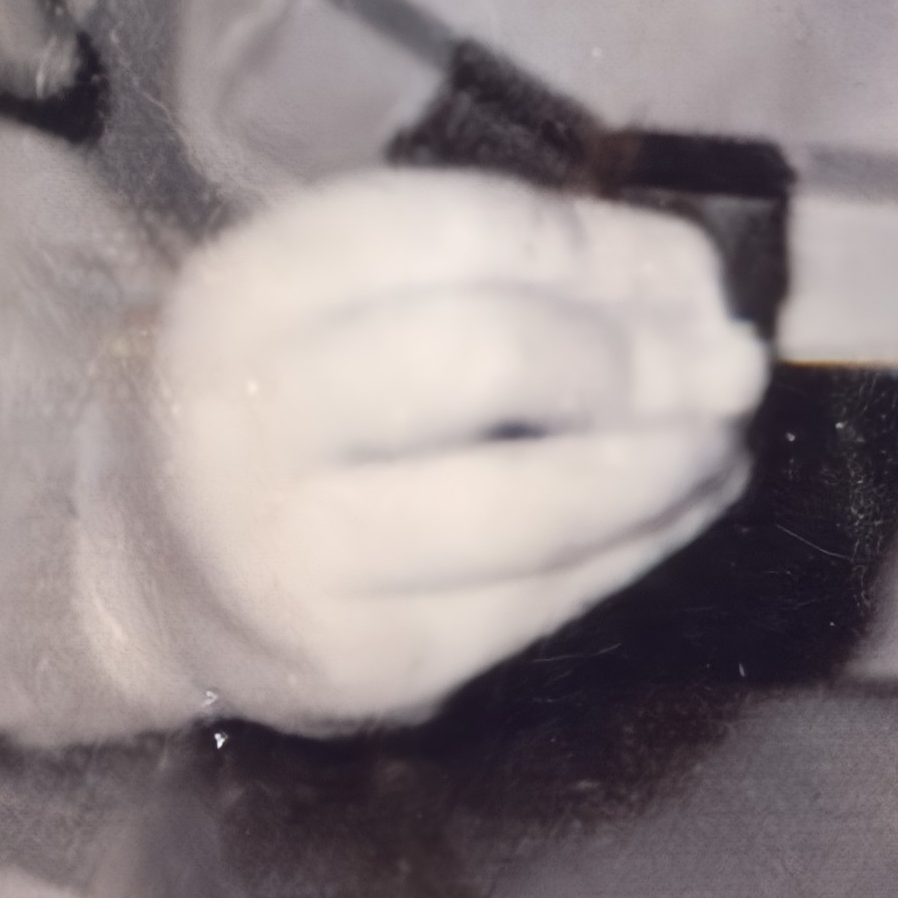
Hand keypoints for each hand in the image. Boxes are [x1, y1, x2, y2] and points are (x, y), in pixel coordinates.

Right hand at [76, 167, 767, 731]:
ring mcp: (297, 555)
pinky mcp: (358, 663)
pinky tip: (683, 507)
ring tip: (723, 438)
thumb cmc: (299, 389)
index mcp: (253, 284)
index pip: (463, 234)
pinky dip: (635, 549)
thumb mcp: (360, 291)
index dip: (606, 250)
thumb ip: (513, 262)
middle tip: (736, 362)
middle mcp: (252, 414)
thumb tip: (696, 279)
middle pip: (494, 359)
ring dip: (662, 467)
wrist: (161, 562)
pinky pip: (533, 601)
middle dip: (643, 359)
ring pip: (529, 503)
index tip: (700, 269)